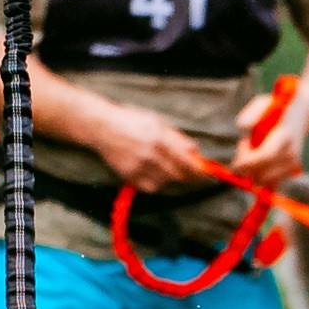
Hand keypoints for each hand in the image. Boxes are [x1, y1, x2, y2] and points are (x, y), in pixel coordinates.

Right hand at [91, 103, 209, 192]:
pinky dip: (157, 183)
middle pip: (178, 175)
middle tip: (194, 177)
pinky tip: (155, 174)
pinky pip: (150, 187)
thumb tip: (194, 151)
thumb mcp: (157, 122)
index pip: (186, 162)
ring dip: (172, 179)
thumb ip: (177, 137)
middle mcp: (150, 154)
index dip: (198, 171)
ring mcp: (139, 167)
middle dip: (189, 178)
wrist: (103, 127)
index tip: (205, 175)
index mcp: (159, 138)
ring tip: (169, 169)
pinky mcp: (129, 176)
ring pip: (165, 182)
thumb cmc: (132, 121)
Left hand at [231, 92, 306, 187]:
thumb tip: (242, 127)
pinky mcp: (291, 173)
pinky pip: (269, 184)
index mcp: (284, 136)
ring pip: (264, 182)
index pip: (267, 156)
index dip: (249, 163)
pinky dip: (260, 177)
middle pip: (264, 174)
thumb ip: (251, 114)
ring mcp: (293, 165)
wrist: (300, 115)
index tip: (235, 164)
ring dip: (253, 171)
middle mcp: (291, 154)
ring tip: (254, 150)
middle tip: (245, 144)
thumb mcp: (262, 105)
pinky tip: (259, 161)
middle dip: (247, 166)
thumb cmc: (275, 110)